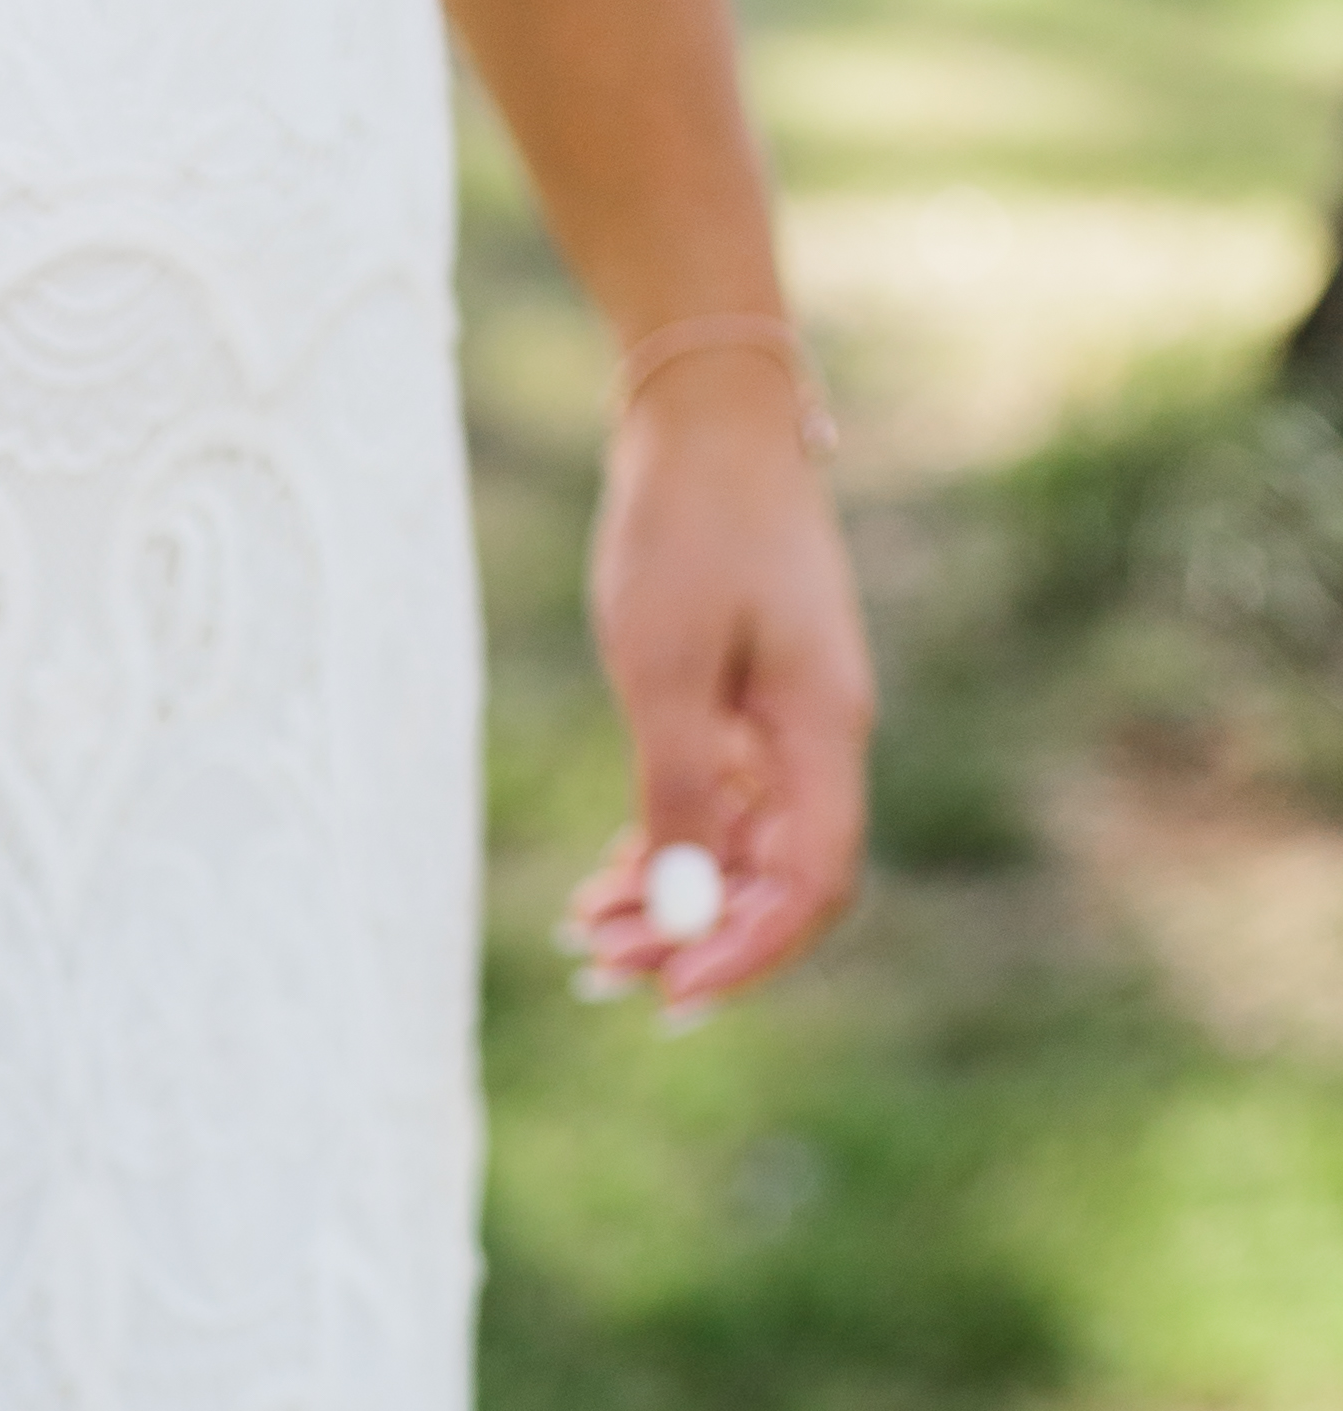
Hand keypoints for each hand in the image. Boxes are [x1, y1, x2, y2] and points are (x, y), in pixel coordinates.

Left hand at [564, 351, 874, 1011]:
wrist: (704, 415)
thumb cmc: (687, 527)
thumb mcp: (666, 669)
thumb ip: (681, 790)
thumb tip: (681, 912)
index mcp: (824, 731)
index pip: (812, 886)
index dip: (748, 952)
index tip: (670, 995)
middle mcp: (820, 737)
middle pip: (777, 882)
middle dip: (696, 939)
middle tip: (600, 975)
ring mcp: (787, 721)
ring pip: (742, 851)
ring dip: (671, 903)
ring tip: (585, 937)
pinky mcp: (750, 703)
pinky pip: (722, 807)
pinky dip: (668, 850)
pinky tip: (606, 882)